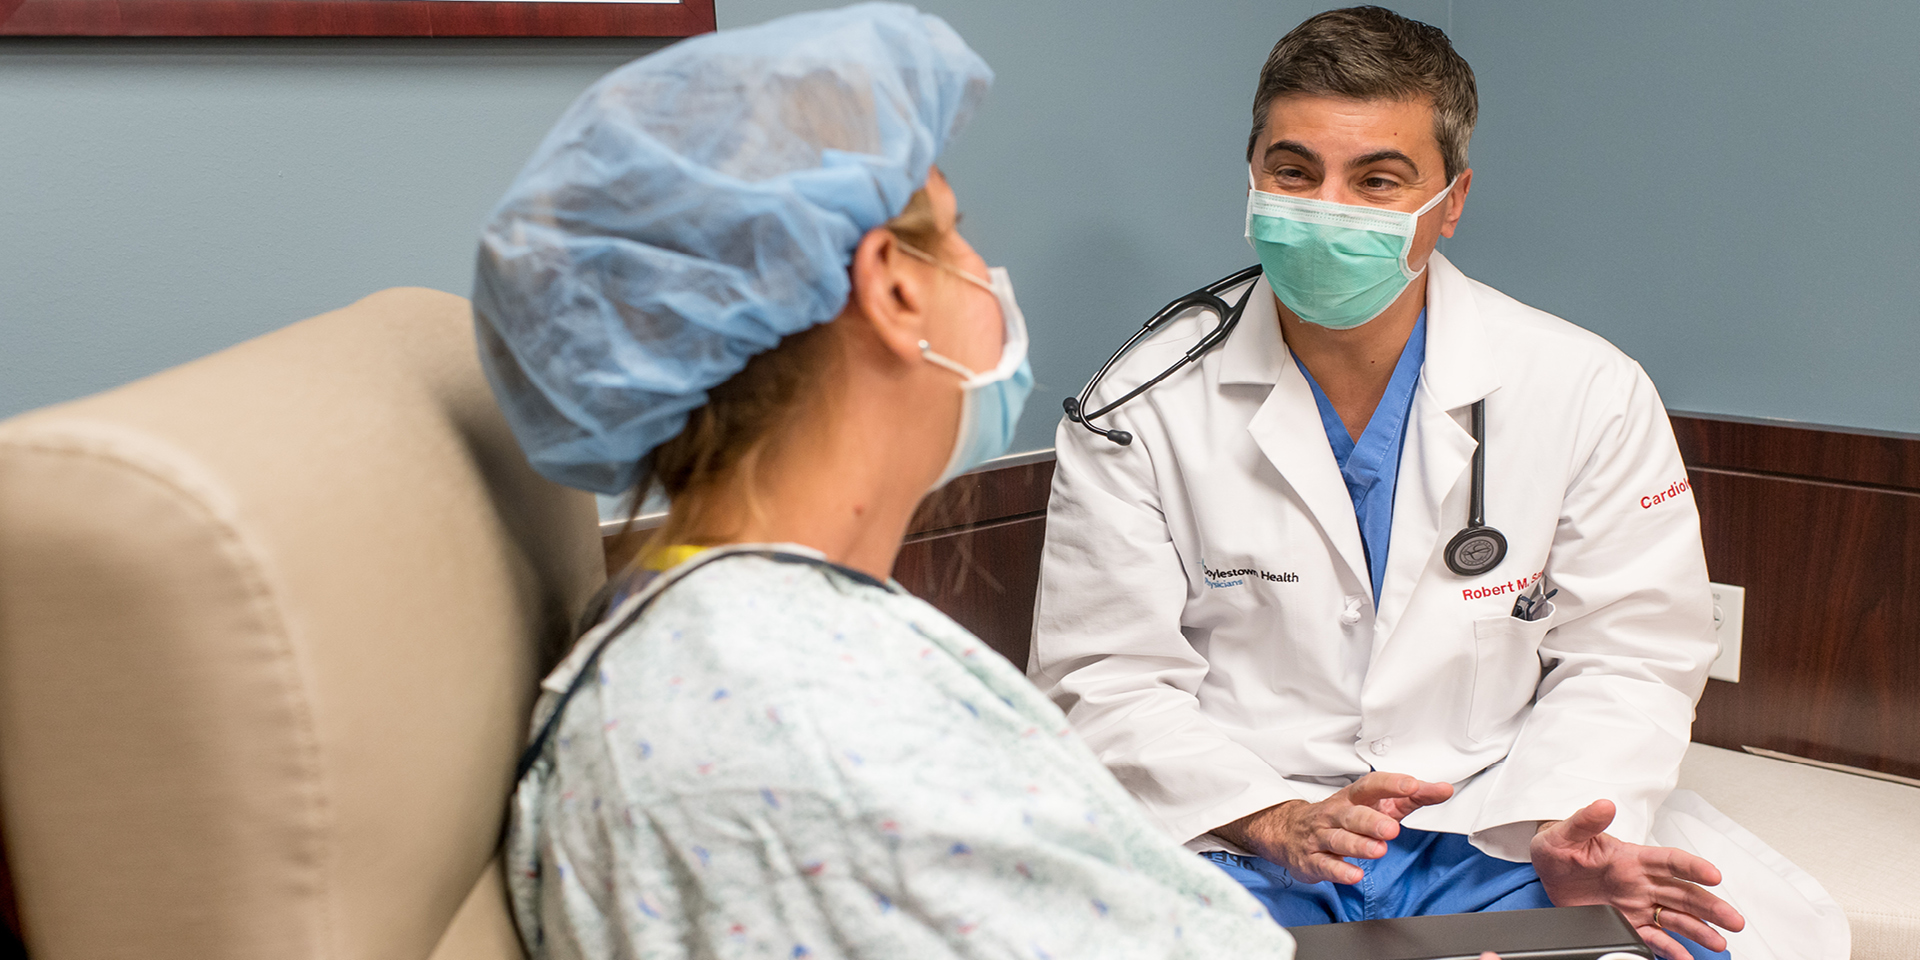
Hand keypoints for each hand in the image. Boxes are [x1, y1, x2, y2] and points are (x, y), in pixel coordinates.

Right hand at [1214, 772, 1452, 884]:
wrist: (1289, 830)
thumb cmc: (1341, 815)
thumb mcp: (1376, 802)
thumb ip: (1411, 797)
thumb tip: (1444, 789)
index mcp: (1353, 797)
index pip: (1372, 786)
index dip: (1391, 784)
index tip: (1412, 785)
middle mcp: (1336, 814)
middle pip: (1353, 814)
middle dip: (1372, 821)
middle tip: (1392, 828)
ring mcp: (1322, 836)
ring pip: (1339, 839)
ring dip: (1358, 845)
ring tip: (1378, 850)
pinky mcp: (1312, 859)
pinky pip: (1325, 865)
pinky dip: (1339, 871)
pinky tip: (1354, 875)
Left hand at [1531, 799, 1745, 959]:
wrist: (1547, 872)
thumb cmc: (1559, 848)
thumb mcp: (1565, 833)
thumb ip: (1585, 821)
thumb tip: (1603, 805)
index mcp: (1632, 857)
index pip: (1670, 860)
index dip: (1693, 866)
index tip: (1714, 875)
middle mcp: (1642, 882)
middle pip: (1684, 893)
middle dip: (1710, 906)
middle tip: (1733, 920)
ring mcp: (1637, 905)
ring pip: (1676, 918)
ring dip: (1699, 929)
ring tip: (1719, 942)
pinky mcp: (1627, 923)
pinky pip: (1652, 937)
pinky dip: (1669, 948)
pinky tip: (1684, 957)